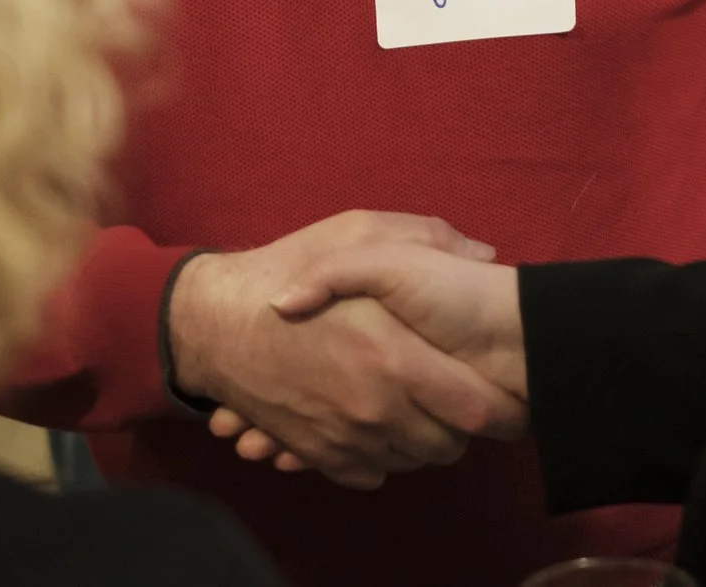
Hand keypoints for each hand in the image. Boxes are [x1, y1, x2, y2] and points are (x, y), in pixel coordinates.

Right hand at [164, 212, 517, 488]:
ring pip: (409, 462)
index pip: (473, 409)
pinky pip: (368, 474)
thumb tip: (485, 255)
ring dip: (419, 441)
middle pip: (446, 446)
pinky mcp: (317, 452)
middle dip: (457, 425)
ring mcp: (343, 437)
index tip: (495, 385)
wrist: (211, 319)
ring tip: (415, 405)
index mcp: (395, 358)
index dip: (494, 402)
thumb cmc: (286, 267)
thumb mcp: (358, 231)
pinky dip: (378, 457)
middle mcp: (374, 409)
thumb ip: (428, 237)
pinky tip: (376, 424)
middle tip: (452, 393)